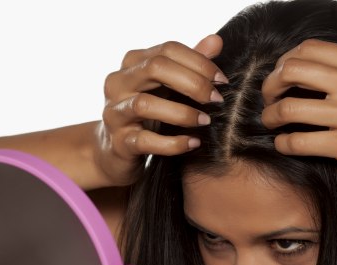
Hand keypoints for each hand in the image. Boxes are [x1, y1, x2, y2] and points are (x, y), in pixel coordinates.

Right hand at [95, 35, 225, 185]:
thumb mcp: (168, 87)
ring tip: (205, 121)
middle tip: (216, 99)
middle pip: (155, 68)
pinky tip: (193, 143)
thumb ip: (189, 65)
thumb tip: (216, 41)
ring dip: (182, 113)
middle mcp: (118, 83)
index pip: (168, 49)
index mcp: (132, 63)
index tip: (222, 80)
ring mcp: (115, 113)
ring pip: (145, 104)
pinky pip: (145, 141)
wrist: (117, 151)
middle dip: (192, 83)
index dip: (199, 62)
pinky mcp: (119, 142)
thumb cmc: (147, 115)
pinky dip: (173, 143)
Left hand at [261, 39, 336, 199]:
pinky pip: (299, 142)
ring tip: (271, 124)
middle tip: (269, 101)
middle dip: (270, 86)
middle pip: (291, 70)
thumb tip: (322, 71)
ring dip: (270, 117)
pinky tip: (285, 146)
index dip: (285, 63)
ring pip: (288, 108)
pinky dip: (283, 144)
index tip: (282, 79)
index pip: (309, 49)